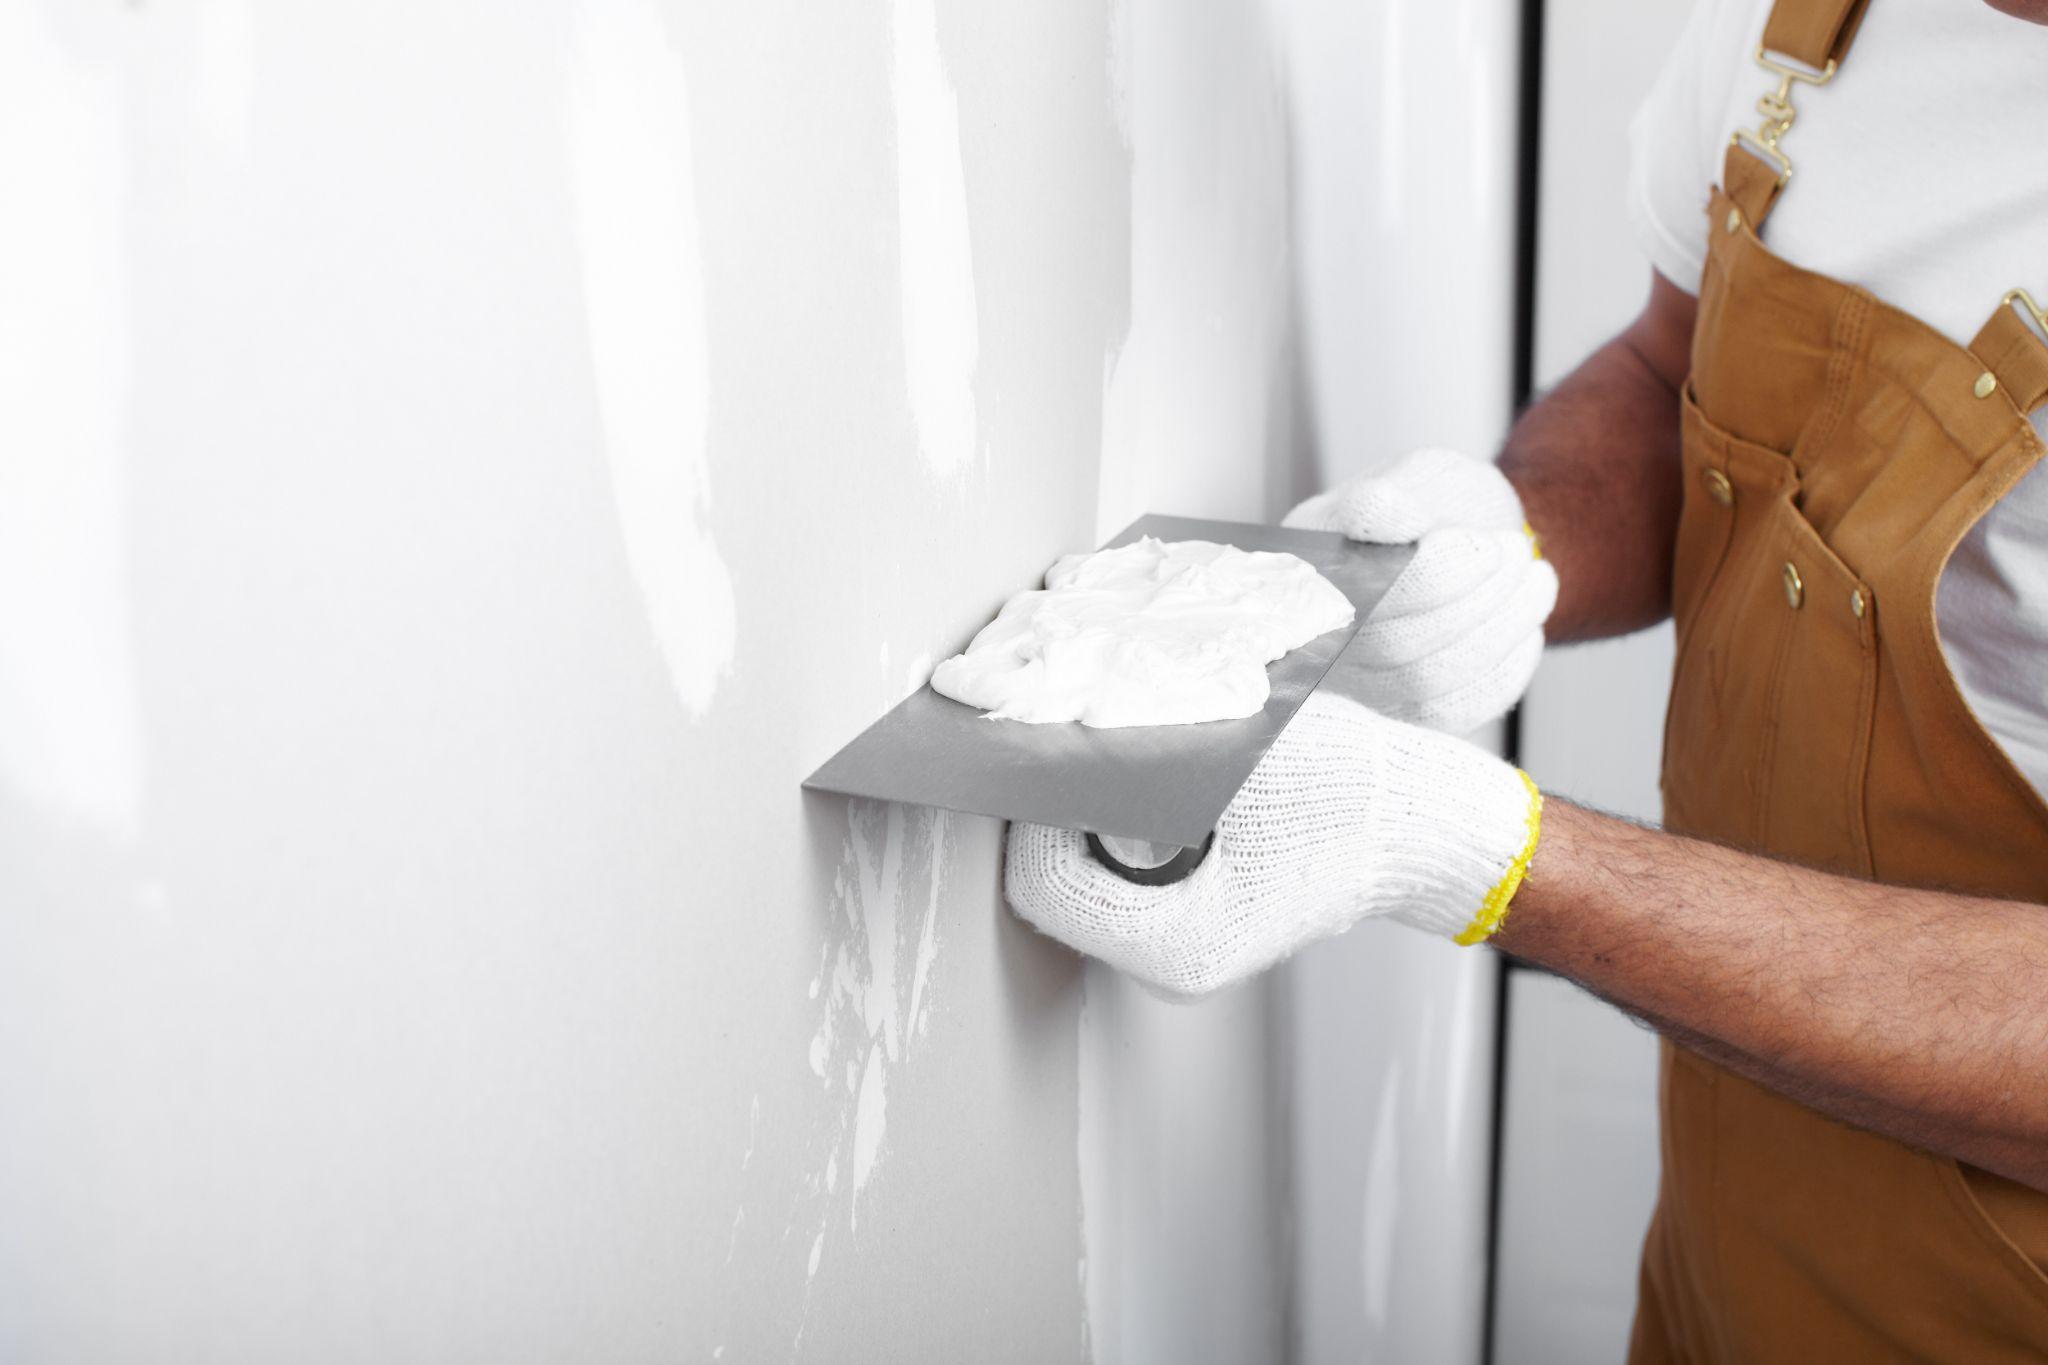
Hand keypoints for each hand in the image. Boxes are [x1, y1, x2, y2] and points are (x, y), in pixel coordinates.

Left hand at [1004, 693, 1543, 997]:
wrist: (1414, 821)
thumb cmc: (1348, 791)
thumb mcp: (1237, 761)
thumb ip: (1143, 758)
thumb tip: (1064, 736)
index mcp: (1179, 946)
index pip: (1045, 885)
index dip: (1039, 814)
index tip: (1063, 755)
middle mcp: (1168, 963)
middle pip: (1050, 887)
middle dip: (1059, 814)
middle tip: (1090, 750)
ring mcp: (1173, 949)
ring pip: (1075, 881)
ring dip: (1084, 819)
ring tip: (1129, 767)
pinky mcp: (1182, 923)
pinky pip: (1109, 878)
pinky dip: (1111, 831)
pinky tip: (1151, 790)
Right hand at [1284, 448, 1557, 734]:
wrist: (1477, 546)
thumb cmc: (1441, 509)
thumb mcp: (1422, 478)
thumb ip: (1398, 493)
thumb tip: (1381, 512)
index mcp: (1306, 571)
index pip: (1350, 595)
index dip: (1425, 579)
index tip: (1482, 545)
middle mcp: (1318, 637)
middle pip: (1392, 645)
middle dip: (1473, 598)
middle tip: (1514, 551)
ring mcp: (1358, 685)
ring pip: (1428, 681)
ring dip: (1497, 628)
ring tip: (1532, 577)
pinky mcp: (1404, 714)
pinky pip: (1456, 710)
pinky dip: (1505, 665)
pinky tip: (1522, 624)